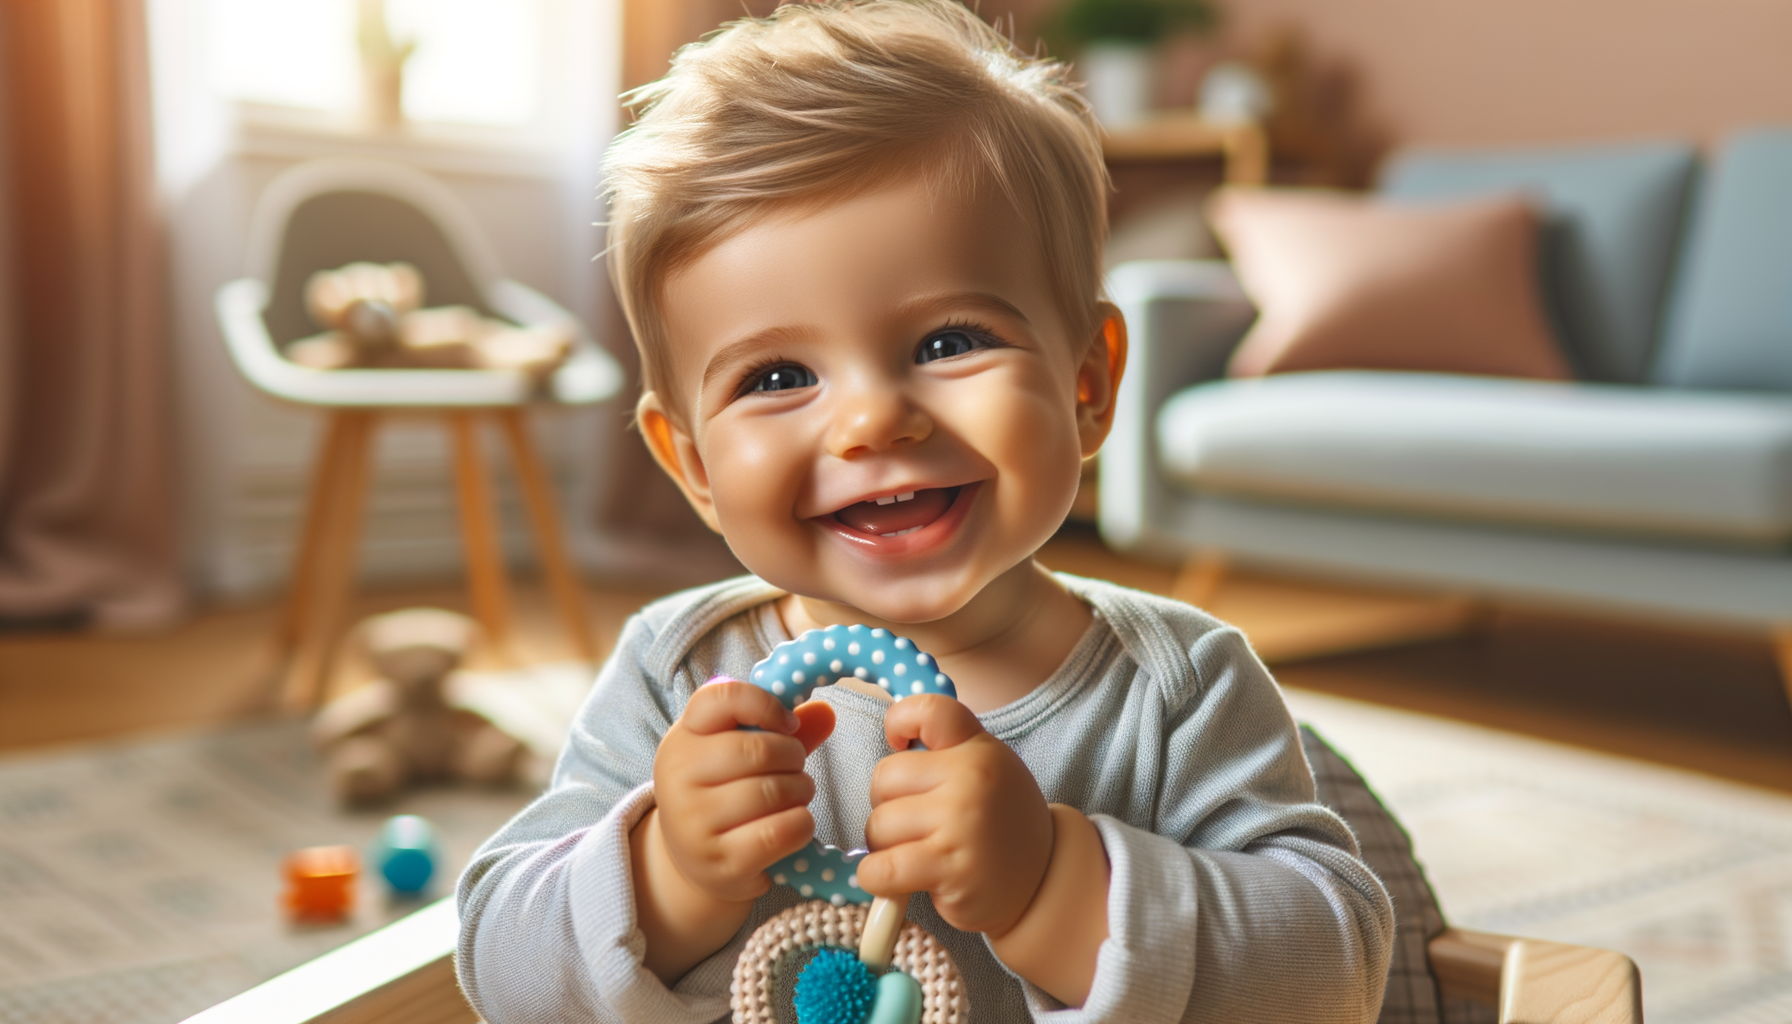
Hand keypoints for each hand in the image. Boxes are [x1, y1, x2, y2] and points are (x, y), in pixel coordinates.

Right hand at [651, 679, 836, 902]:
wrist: (696, 862)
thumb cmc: (724, 796)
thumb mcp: (738, 755)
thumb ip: (780, 732)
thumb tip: (827, 713)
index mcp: (683, 738)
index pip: (723, 698)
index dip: (766, 704)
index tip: (789, 725)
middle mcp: (678, 777)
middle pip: (758, 749)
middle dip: (794, 757)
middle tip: (796, 769)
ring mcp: (694, 822)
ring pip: (772, 792)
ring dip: (801, 791)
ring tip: (798, 795)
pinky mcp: (719, 860)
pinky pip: (779, 832)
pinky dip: (801, 824)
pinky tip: (796, 824)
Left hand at [856, 695, 1053, 936]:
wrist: (1043, 883)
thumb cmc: (999, 825)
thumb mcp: (988, 771)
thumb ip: (948, 751)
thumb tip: (891, 741)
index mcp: (979, 749)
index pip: (930, 710)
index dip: (899, 720)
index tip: (897, 741)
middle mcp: (972, 779)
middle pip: (884, 777)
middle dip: (886, 804)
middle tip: (914, 823)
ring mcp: (960, 823)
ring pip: (878, 825)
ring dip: (884, 846)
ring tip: (915, 853)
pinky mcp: (950, 869)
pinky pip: (881, 869)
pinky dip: (876, 878)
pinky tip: (894, 881)